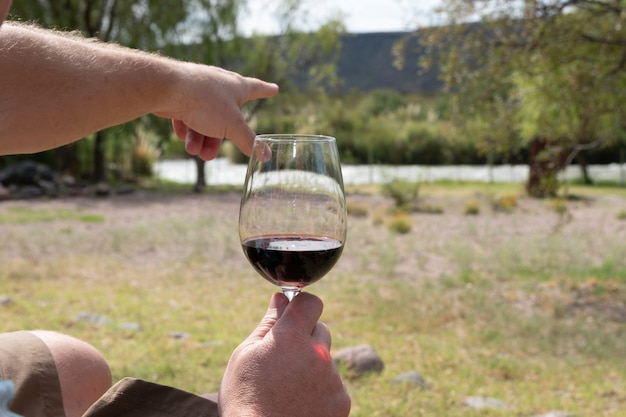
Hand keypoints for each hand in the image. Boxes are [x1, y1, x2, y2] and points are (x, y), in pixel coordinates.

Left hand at [155, 64, 278, 160]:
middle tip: (210, 155)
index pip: (257, 88)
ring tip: (194, 151)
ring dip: (200, 138)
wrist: (168, 89)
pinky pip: (188, 115)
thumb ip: (248, 141)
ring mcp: (199, 89)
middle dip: (218, 138)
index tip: (274, 89)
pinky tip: (182, 136)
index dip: (266, 90)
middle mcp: (219, 85)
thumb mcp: (231, 126)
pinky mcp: (181, 95)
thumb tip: (266, 155)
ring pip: (204, 119)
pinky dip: (187, 128)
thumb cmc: (206, 102)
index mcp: (236, 87)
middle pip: (225, 117)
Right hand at [218, 293, 350, 416]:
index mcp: (291, 337)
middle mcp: (318, 354)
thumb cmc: (245, 399)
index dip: (301, 307)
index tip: (292, 316)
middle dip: (305, 339)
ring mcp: (332, 379)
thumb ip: (268, 324)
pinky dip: (321, 390)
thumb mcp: (245, 356)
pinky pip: (333, 384)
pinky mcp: (341, 401)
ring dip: (312, 366)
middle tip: (282, 362)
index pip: (311, 302)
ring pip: (325, 360)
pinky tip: (299, 403)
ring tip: (287, 389)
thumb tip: (280, 298)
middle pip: (320, 330)